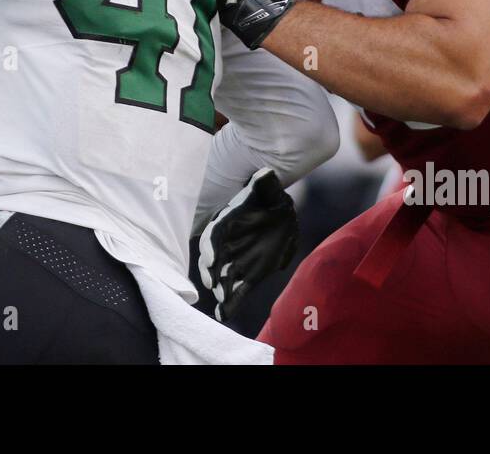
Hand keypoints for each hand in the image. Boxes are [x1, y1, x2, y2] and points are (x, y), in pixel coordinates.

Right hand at [197, 168, 297, 322]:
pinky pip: (238, 290)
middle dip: (210, 271)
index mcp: (228, 222)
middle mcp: (227, 243)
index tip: (209, 259)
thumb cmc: (269, 197)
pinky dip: (230, 303)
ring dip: (220, 288)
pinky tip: (223, 316)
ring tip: (221, 300)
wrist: (279, 211)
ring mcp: (236, 260)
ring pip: (223, 277)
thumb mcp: (268, 188)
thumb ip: (264, 183)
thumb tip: (265, 174)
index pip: (214, 235)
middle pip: (213, 259)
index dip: (210, 247)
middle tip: (212, 283)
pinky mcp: (249, 274)